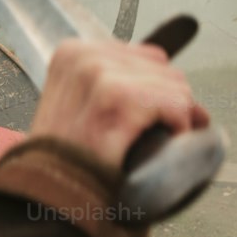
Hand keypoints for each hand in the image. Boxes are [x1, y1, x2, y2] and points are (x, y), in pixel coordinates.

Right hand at [30, 39, 209, 169]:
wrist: (48, 197)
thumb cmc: (70, 159)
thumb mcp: (82, 107)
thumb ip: (121, 80)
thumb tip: (188, 39)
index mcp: (72, 53)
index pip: (146, 56)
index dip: (155, 92)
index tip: (142, 122)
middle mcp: (83, 57)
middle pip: (165, 69)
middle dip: (168, 105)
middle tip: (149, 139)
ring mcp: (97, 76)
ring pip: (176, 87)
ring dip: (174, 120)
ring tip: (147, 147)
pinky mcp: (115, 100)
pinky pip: (175, 105)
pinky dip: (178, 129)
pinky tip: (157, 147)